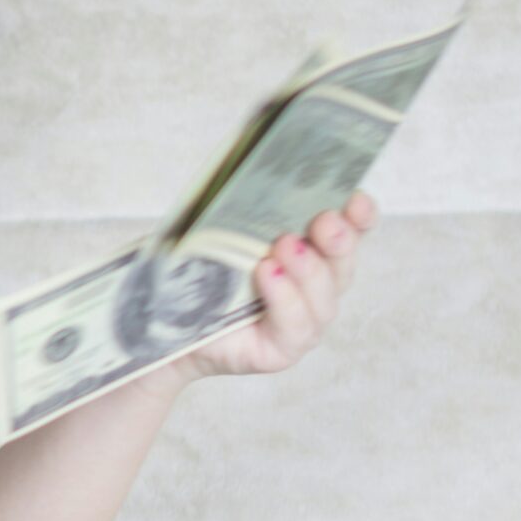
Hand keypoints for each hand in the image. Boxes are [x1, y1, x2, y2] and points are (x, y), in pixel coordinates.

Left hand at [171, 188, 376, 383]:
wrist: (160, 322)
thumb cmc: (192, 270)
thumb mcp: (211, 228)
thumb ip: (240, 206)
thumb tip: (251, 170)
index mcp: (308, 252)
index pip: (349, 233)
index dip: (360, 217)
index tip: (356, 199)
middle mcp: (313, 288)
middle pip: (342, 265)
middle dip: (338, 241)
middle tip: (323, 220)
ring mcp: (302, 322)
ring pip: (324, 298)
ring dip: (308, 270)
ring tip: (284, 245)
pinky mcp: (281, 350)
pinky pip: (296, 327)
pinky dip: (285, 298)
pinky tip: (268, 274)